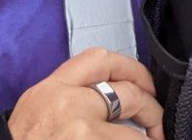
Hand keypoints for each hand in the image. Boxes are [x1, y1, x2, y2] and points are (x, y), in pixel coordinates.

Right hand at [7, 47, 163, 138]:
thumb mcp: (35, 112)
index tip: (143, 82)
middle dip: (150, 109)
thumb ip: (66, 97)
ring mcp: (81, 131)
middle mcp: (67, 104)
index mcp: (51, 89)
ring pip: (133, 133)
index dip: (131, 68)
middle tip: (157, 124)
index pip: (99, 59)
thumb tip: (105, 99)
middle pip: (127, 93)